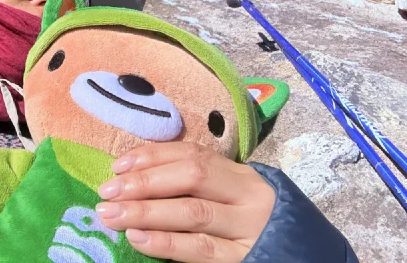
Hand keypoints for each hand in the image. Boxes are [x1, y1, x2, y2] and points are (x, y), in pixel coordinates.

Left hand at [95, 142, 275, 262]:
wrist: (299, 256)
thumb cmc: (250, 223)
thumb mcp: (230, 195)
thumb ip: (195, 184)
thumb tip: (132, 177)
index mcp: (240, 174)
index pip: (192, 154)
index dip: (152, 157)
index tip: (117, 166)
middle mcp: (247, 195)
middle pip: (192, 177)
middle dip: (145, 182)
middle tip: (107, 192)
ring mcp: (247, 228)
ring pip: (192, 213)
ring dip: (146, 212)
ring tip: (112, 215)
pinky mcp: (243, 260)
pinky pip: (200, 250)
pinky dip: (165, 243)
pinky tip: (138, 238)